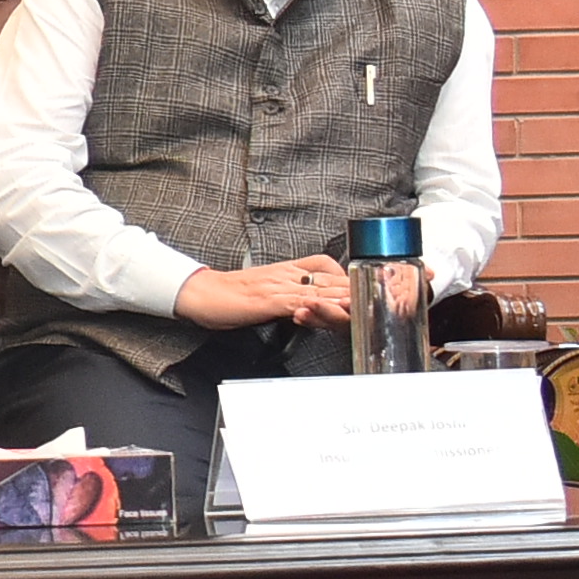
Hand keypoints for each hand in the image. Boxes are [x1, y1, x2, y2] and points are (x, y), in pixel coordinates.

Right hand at [175, 254, 353, 332]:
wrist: (200, 293)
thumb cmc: (226, 296)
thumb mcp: (262, 290)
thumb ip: (285, 295)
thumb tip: (303, 307)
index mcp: (285, 271)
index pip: (324, 268)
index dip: (347, 277)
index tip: (365, 286)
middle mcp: (285, 274)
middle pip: (330, 278)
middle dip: (355, 287)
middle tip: (378, 293)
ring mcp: (278, 286)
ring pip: (319, 289)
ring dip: (343, 297)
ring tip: (365, 304)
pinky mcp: (268, 300)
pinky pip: (298, 302)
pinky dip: (316, 306)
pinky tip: (329, 311)